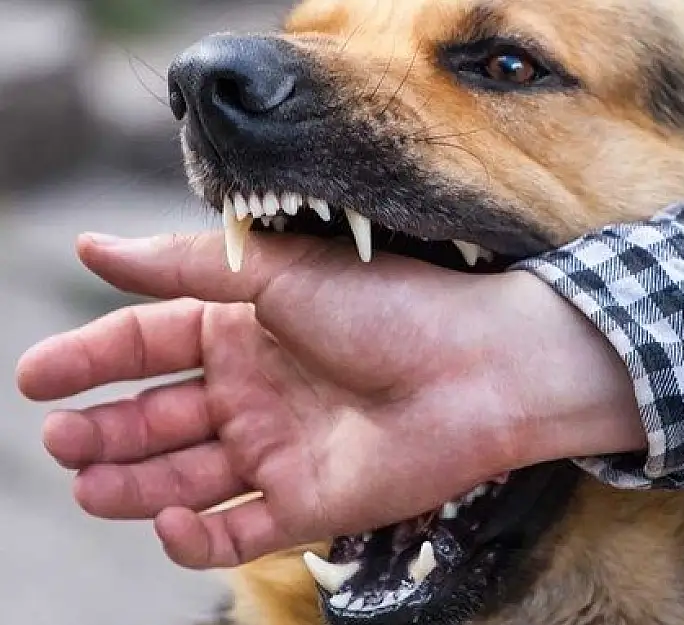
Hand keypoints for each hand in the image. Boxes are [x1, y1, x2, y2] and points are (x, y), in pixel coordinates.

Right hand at [16, 232, 643, 569]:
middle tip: (59, 439)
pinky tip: (165, 517)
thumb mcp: (279, 271)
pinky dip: (195, 535)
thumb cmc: (392, 305)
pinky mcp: (310, 502)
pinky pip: (237, 530)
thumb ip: (184, 269)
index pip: (150, 343)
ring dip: (132, 483)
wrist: (482, 366)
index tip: (35, 378)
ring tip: (86, 480)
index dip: (91, 359)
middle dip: (104, 429)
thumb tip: (92, 247)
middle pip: (158, 416)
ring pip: (185, 475)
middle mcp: (258, 390)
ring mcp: (281, 449)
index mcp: (247, 328)